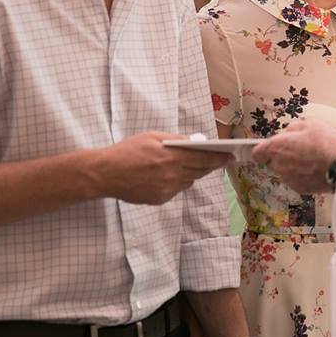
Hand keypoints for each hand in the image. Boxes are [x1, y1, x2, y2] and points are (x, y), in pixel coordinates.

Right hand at [92, 132, 229, 204]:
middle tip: (219, 160)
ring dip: (192, 173)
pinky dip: (177, 182)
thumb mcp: (152, 137)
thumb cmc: (128, 151)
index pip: (204, 159)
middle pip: (200, 171)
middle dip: (210, 165)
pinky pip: (176, 189)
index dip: (220, 158)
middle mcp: (171, 175)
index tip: (231, 156)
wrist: (105, 173)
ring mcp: (166, 189)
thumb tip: (196, 142)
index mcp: (171, 157)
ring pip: (189, 181)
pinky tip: (169, 175)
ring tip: (191, 165)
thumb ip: (176, 140)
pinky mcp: (160, 199)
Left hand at [251, 120, 335, 193]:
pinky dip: (302, 175)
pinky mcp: (300, 189)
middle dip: (283, 155)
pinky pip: (296, 180)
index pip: (257, 152)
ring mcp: (288, 179)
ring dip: (293, 166)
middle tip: (300, 149)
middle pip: (273, 161)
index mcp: (277, 147)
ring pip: (285, 171)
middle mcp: (278, 165)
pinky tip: (316, 169)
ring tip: (312, 159)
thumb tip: (288, 133)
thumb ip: (293, 128)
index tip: (273, 146)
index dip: (264, 149)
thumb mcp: (310, 124)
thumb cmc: (326, 142)